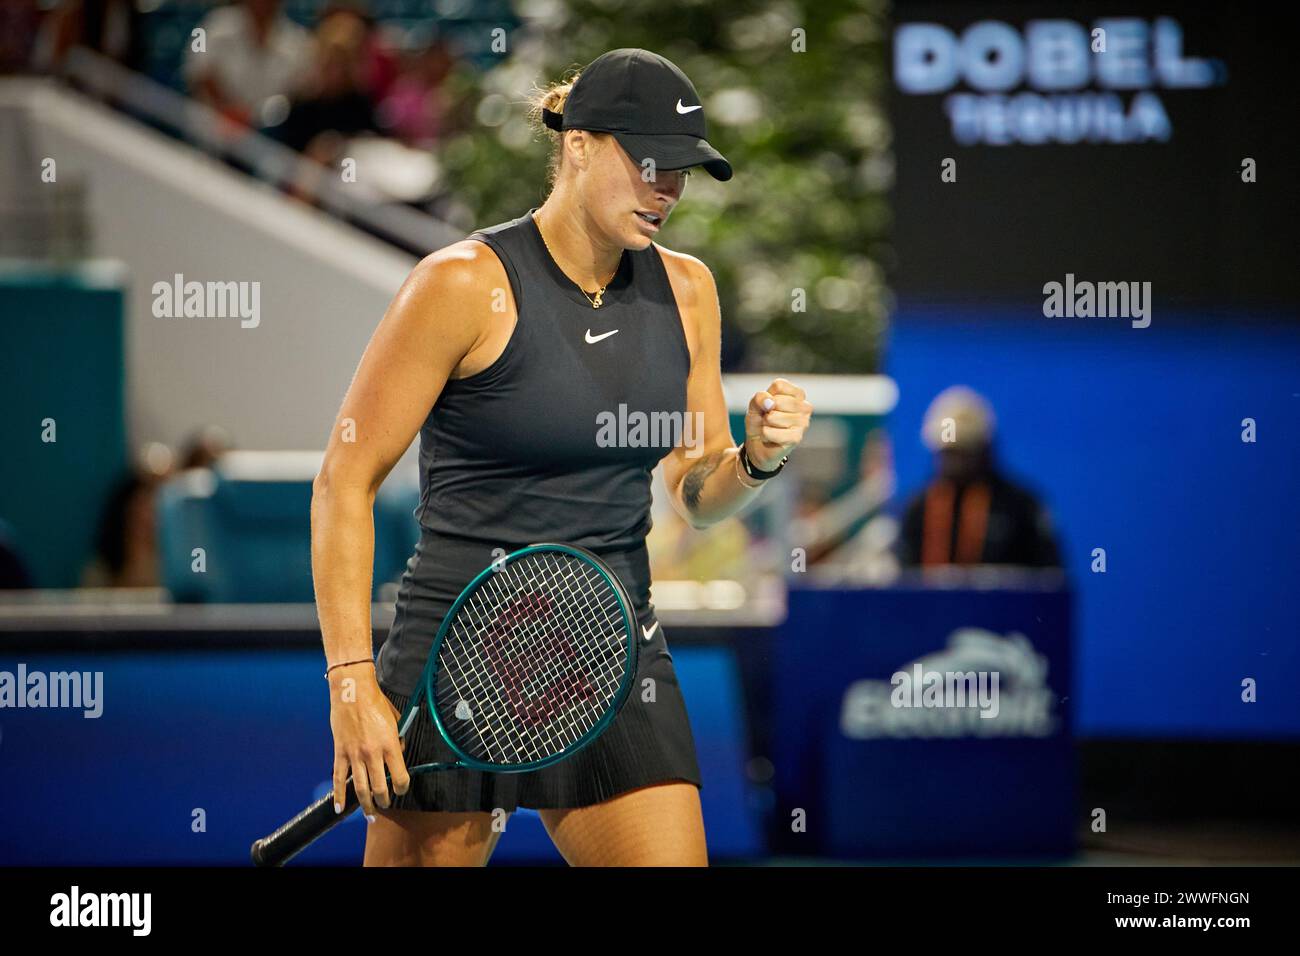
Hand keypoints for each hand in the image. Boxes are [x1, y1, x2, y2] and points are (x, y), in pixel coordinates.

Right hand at [328, 668, 410, 818]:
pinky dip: (338, 795)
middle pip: (380, 788)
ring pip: (361, 788)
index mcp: (390, 745)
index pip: (400, 777)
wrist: (353, 691)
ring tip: (370, 813)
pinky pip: (339, 779)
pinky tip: (339, 808)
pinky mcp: (340, 753)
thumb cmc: (376, 703)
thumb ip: (397, 739)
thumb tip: (399, 752)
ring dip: (366, 804)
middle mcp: (373, 753)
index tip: (401, 789)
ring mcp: (355, 755)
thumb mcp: (395, 719)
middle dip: (385, 800)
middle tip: (386, 804)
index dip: (402, 788)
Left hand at [744, 377, 812, 470]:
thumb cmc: (760, 420)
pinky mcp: (797, 438)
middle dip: (766, 411)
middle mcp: (805, 406)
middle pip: (777, 401)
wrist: (758, 443)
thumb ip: (760, 398)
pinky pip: (771, 432)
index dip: (767, 396)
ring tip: (770, 428)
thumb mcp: (755, 404)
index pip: (779, 385)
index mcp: (797, 393)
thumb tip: (770, 402)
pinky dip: (765, 435)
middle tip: (768, 419)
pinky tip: (771, 438)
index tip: (768, 405)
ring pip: (773, 417)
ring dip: (765, 424)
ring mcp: (803, 422)